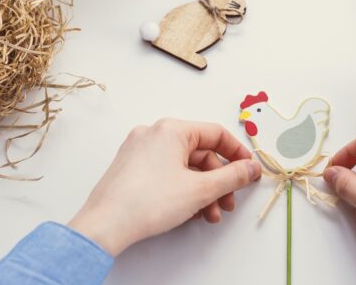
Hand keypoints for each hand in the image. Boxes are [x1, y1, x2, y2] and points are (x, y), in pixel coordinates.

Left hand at [68, 119, 260, 255]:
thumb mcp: (201, 189)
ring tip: (209, 215)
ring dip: (202, 191)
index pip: (216, 134)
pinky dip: (183, 190)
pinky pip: (167, 173)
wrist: (106, 225)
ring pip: (184, 167)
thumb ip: (232, 177)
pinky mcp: (131, 168)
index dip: (237, 154)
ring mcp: (139, 151)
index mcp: (171, 129)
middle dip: (218, 182)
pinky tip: (190, 212)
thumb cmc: (147, 202)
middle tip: (228, 202)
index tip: (248, 171)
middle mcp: (153, 134)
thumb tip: (250, 168)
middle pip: (200, 153)